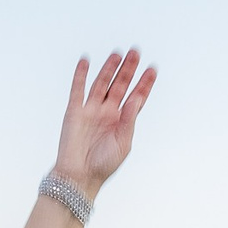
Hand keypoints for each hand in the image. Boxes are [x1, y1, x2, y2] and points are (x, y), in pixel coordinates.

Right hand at [55, 48, 157, 195]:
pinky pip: (78, 89)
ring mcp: (91, 110)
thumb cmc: (104, 164)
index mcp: (122, 121)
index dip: (144, 83)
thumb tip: (136, 98)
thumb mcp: (123, 142)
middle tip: (136, 52)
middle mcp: (107, 112)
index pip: (136, 97)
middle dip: (128, 69)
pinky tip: (86, 60)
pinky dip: (80, 74)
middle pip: (120, 85)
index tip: (153, 69)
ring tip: (118, 53)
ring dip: (109, 68)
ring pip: (102, 83)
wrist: (80, 175)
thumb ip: (129, 119)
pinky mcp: (74, 111)